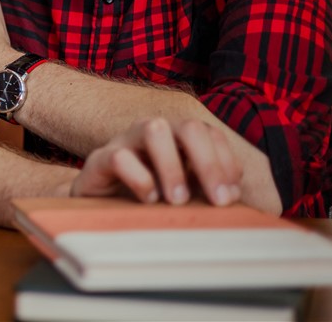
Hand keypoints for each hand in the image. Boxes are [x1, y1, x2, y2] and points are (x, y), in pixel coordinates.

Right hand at [70, 117, 242, 206]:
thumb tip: (235, 196)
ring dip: (173, 167)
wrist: (96, 204)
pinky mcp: (99, 159)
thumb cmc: (145, 197)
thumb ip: (207, 190)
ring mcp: (125, 141)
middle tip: (217, 201)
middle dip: (208, 163)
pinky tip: (148, 200)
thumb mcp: (183, 192)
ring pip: (153, 129)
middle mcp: (153, 131)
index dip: (226, 162)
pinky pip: (120, 157)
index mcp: (177, 137)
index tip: (230, 197)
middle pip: (188, 126)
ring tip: (178, 200)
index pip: (210, 134)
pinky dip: (140, 178)